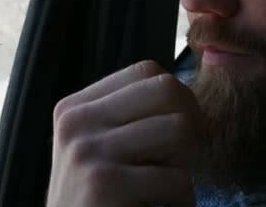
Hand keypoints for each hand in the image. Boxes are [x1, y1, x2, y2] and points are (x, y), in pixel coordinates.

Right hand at [46, 61, 202, 206]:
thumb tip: (187, 91)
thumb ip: (130, 117)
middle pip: (166, 90)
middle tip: (185, 157)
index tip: (187, 130)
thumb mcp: (100, 149)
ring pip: (179, 129)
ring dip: (185, 164)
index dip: (180, 97)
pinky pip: (177, 178)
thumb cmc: (97, 201)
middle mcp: (76, 122)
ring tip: (166, 186)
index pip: (147, 71)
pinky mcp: (104, 183)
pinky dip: (181, 200)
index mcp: (75, 107)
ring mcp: (87, 150)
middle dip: (190, 123)